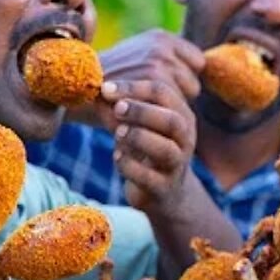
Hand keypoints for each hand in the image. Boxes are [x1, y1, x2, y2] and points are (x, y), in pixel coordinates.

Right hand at [71, 30, 204, 128]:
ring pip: (187, 97)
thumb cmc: (112, 82)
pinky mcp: (152, 84)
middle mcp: (161, 47)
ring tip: (141, 104)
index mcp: (160, 38)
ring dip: (169, 106)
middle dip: (178, 94)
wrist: (77, 92)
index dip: (182, 79)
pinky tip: (142, 114)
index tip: (158, 86)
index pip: (198, 63)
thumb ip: (170, 60)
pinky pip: (176, 107)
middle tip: (145, 97)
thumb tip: (209, 65)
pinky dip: (163, 116)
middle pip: (194, 83)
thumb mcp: (139, 60)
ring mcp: (157, 64)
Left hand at [101, 79, 196, 213]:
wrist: (162, 191)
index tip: (106, 88)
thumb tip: (94, 87)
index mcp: (180, 116)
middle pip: (172, 120)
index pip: (164, 93)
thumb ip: (121, 106)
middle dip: (142, 111)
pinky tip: (117, 157)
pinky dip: (129, 166)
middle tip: (116, 108)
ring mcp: (177, 165)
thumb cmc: (145, 149)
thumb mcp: (137, 124)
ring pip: (166, 149)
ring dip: (138, 138)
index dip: (134, 88)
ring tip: (117, 134)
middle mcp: (185, 139)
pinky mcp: (164, 188)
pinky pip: (149, 177)